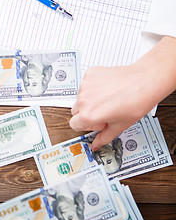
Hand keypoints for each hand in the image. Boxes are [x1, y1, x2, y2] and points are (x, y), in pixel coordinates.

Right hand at [70, 36, 175, 150]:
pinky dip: (93, 87)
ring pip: (80, 97)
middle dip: (86, 112)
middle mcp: (83, 100)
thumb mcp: (120, 126)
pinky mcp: (89, 74)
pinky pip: (86, 84)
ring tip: (108, 98)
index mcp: (88, 115)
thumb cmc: (136, 102)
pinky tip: (107, 88)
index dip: (86, 125)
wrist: (145, 81)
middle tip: (104, 111)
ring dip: (89, 99)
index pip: (74, 125)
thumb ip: (103, 137)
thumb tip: (95, 146)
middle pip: (75, 111)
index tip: (97, 122)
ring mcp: (85, 86)